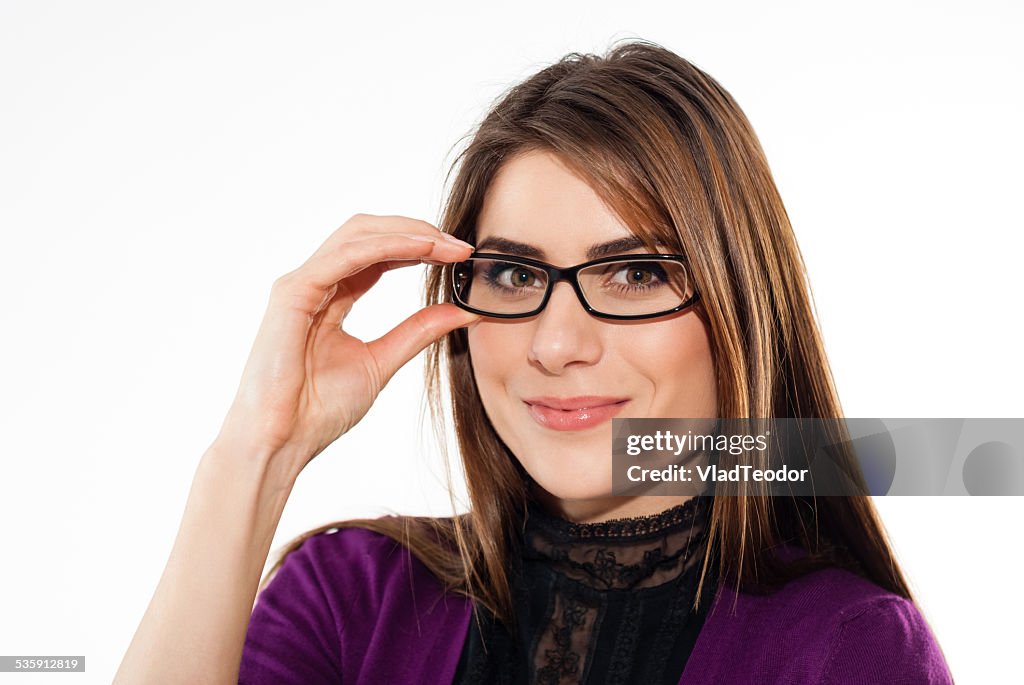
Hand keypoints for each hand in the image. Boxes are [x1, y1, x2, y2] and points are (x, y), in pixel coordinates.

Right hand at [215, 213, 478, 470]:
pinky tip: (421, 249)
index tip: (461, 255)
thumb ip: (418, 332)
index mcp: (333, 296)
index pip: (380, 255)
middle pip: (369, 233)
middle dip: (417, 231)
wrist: (281, 442)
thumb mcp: (382, 361)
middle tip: (460, 246)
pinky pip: (346, 255)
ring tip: (448, 245)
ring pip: (358, 234)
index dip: (421, 247)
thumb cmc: (316, 411)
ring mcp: (301, 284)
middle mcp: (316, 282)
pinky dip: (387, 246)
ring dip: (408, 233)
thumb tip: (463, 310)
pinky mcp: (293, 292)